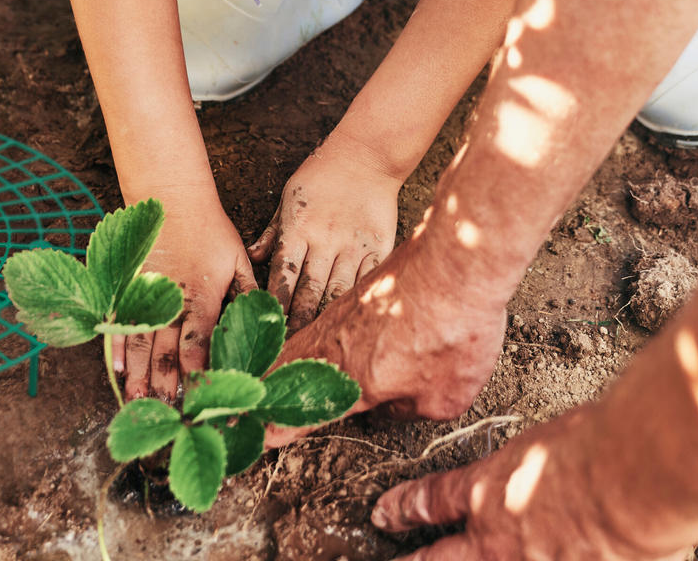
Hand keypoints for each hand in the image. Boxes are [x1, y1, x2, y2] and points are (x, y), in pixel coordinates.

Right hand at [113, 198, 256, 401]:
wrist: (172, 199)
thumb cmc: (211, 230)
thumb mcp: (238, 259)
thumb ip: (248, 294)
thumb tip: (266, 323)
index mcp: (203, 295)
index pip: (200, 342)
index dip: (201, 373)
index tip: (203, 400)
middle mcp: (173, 300)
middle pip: (167, 350)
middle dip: (166, 384)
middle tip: (166, 414)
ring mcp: (148, 294)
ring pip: (142, 342)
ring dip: (140, 375)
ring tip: (138, 403)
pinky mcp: (131, 288)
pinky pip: (123, 321)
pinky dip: (119, 346)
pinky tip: (118, 369)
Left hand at [249, 130, 401, 330]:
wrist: (365, 156)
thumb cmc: (320, 175)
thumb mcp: (288, 198)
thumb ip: (272, 232)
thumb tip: (251, 258)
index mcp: (297, 229)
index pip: (282, 275)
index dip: (274, 304)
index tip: (266, 328)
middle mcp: (324, 241)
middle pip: (308, 291)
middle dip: (297, 322)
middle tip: (288, 348)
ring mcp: (352, 246)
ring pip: (336, 291)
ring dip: (325, 319)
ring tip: (315, 346)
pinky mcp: (378, 248)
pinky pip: (367, 281)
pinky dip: (358, 303)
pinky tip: (351, 322)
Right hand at [263, 219, 507, 444]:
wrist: (457, 260)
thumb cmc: (456, 331)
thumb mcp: (444, 398)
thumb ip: (404, 410)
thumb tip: (385, 405)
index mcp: (355, 380)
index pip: (307, 411)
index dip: (281, 427)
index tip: (257, 437)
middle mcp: (337, 346)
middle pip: (289, 373)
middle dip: (264, 393)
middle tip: (240, 407)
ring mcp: (343, 314)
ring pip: (300, 345)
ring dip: (278, 365)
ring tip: (259, 378)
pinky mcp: (356, 294)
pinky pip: (317, 324)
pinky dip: (300, 340)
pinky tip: (302, 343)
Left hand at [370, 409, 693, 559]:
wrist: (628, 479)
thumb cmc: (593, 445)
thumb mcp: (544, 443)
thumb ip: (532, 467)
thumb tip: (541, 472)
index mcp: (487, 491)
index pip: (433, 500)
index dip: (404, 508)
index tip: (382, 514)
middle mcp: (497, 541)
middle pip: (438, 560)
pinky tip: (550, 557)